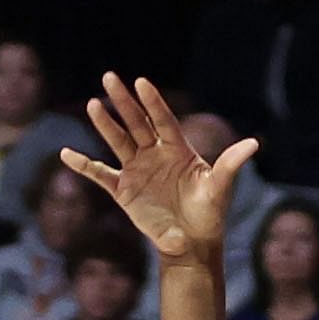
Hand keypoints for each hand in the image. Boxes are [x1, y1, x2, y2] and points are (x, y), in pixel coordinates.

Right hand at [65, 74, 257, 272]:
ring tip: (93, 104)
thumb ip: (231, 163)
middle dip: (123, 101)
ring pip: (118, 141)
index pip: (163, 120)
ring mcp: (137, 170)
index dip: (153, 102)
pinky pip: (100, 174)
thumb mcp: (220, 187)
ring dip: (106, 124)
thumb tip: (253, 144)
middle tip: (110, 77)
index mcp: (177, 150)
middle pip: (136, 122)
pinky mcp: (124, 190)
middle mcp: (155, 154)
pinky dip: (83, 165)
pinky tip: (65, 154)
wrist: (192, 242)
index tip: (141, 83)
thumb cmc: (209, 212)